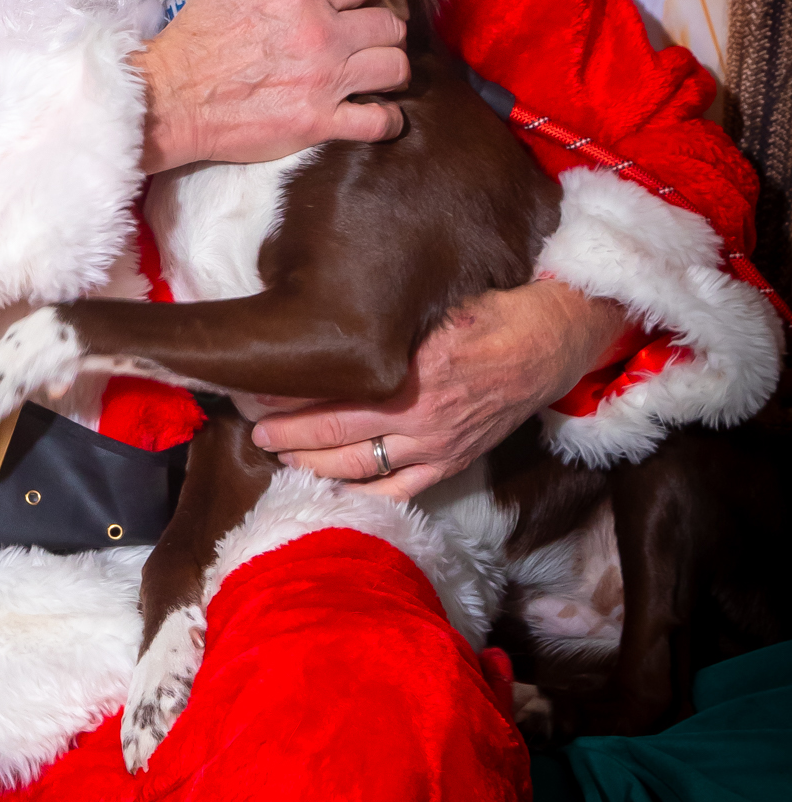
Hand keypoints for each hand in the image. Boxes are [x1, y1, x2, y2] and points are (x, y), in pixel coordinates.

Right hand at [135, 0, 408, 172]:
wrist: (171, 98)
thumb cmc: (196, 38)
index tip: (357, 4)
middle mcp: (321, 33)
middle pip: (390, 24)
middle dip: (383, 30)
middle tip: (368, 40)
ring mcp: (324, 80)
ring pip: (396, 67)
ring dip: (390, 69)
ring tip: (375, 74)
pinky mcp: (319, 122)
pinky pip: (379, 121)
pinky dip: (387, 120)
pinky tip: (380, 114)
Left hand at [248, 280, 631, 498]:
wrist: (550, 340)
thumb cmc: (490, 310)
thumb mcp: (434, 304)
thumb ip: (386, 320)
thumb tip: (328, 315)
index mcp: (412, 370)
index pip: (332, 390)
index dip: (288, 395)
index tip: (253, 389)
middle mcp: (420, 415)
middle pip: (334, 434)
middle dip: (287, 434)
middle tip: (251, 429)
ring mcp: (436, 445)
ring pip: (360, 468)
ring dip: (313, 466)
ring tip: (278, 458)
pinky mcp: (452, 462)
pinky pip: (399, 491)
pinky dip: (362, 497)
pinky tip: (331, 493)